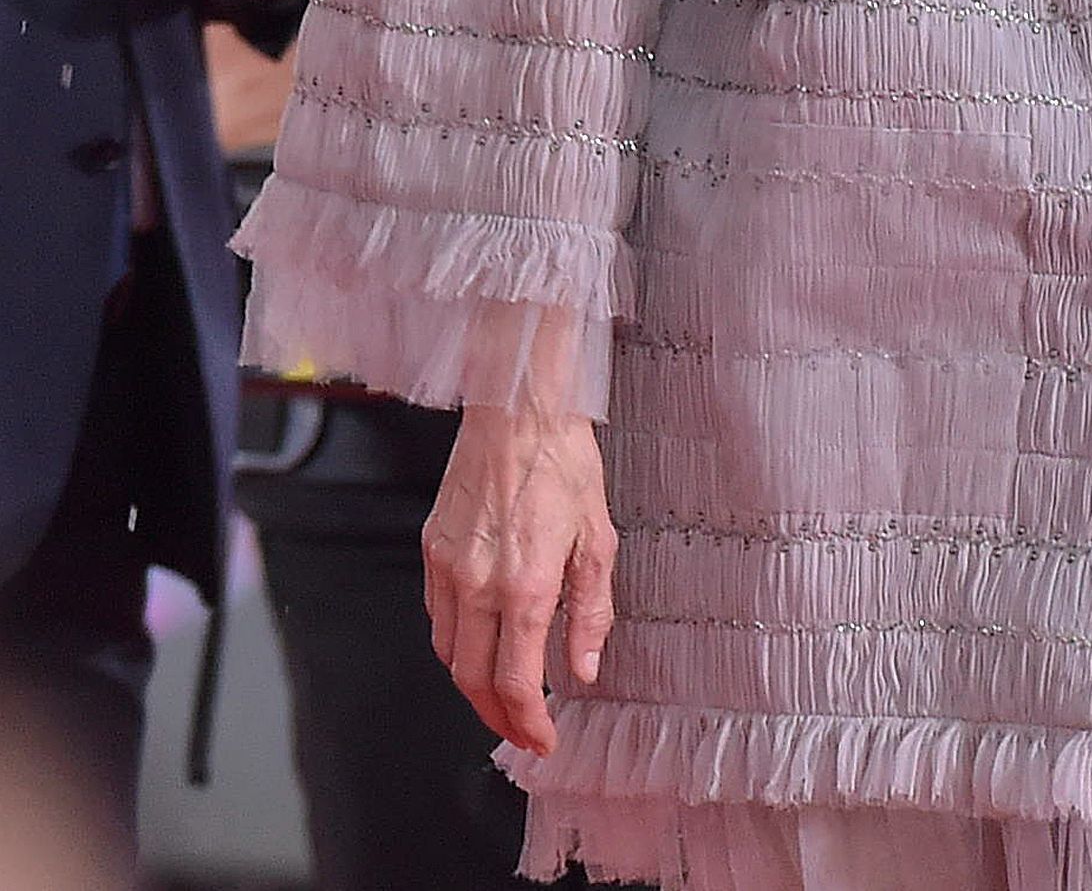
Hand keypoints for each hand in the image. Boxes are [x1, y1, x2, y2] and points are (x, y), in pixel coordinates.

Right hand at [425, 406, 611, 754]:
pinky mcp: (430, 552)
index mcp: (522, 586)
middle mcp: (475, 585)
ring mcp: (446, 570)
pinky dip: (456, 647)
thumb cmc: (564, 467)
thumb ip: (589, 612)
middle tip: (525, 733)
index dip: (528, 722)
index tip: (545, 739)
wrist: (517, 414)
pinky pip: (437, 618)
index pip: (515, 681)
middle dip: (498, 718)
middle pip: (472, 680)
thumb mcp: (598, 540)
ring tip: (504, 700)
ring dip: (473, 688)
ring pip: (448, 654)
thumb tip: (584, 669)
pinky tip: (481, 648)